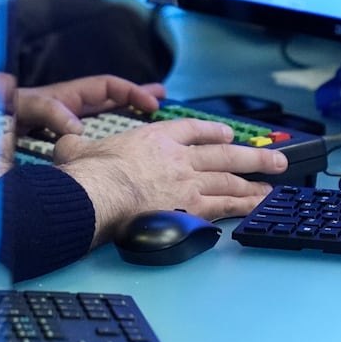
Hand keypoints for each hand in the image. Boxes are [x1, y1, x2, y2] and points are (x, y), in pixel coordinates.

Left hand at [14, 75, 166, 139]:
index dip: (131, 91)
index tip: (152, 104)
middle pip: (112, 101)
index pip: (107, 87)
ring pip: (105, 123)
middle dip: (137, 99)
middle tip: (164, 100)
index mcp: (67, 96)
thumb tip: (77, 128)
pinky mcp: (63, 149)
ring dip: (127, 125)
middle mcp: (71, 111)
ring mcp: (68, 130)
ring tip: (153, 131)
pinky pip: (92, 145)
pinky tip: (123, 160)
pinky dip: (110, 148)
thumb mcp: (22, 105)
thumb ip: (46, 110)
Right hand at [54, 119, 288, 246]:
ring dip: (253, 185)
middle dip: (252, 157)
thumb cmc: (89, 174)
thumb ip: (77, 144)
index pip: (191, 131)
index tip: (227, 134)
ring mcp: (189, 184)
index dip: (212, 132)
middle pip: (224, 155)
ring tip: (271, 188)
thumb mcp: (77, 148)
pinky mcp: (191, 210)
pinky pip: (224, 208)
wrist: (100, 194)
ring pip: (230, 182)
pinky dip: (242, 208)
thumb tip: (65, 142)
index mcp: (155, 139)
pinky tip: (254, 210)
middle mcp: (179, 159)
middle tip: (275, 161)